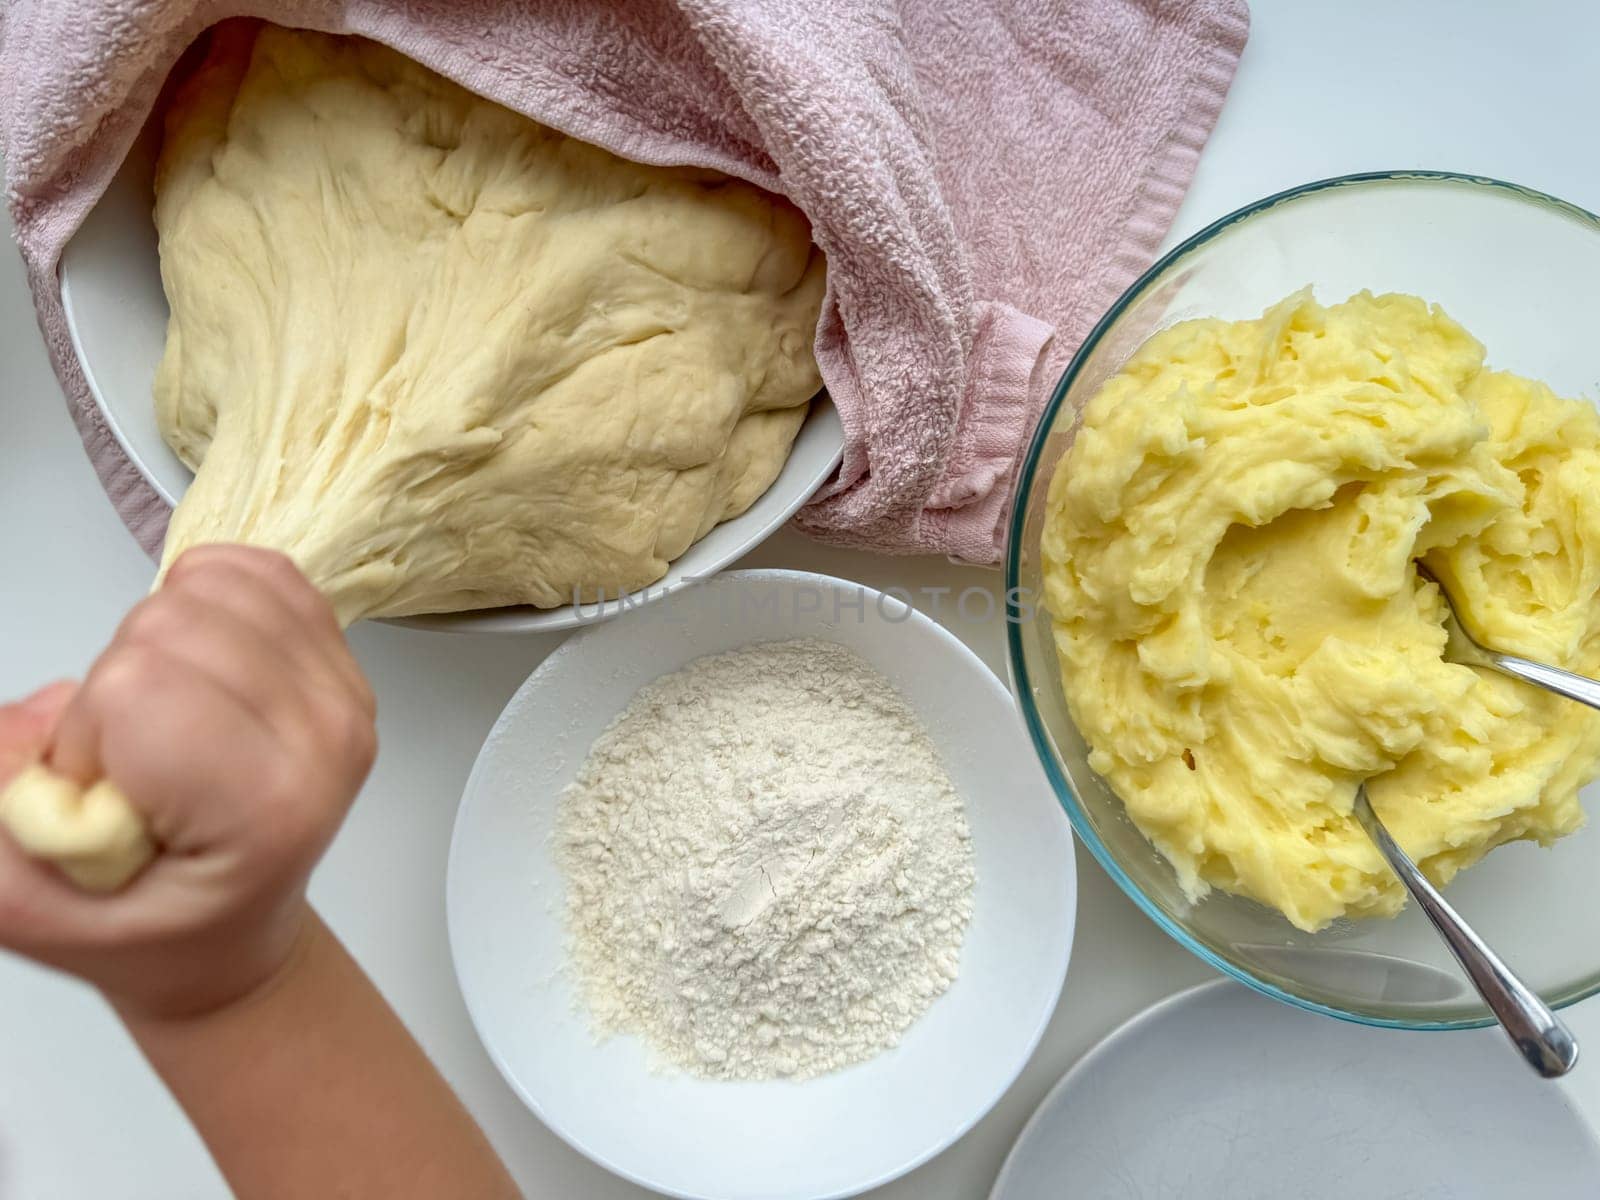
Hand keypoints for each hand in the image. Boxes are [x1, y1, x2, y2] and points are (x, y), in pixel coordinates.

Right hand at [0, 546, 375, 1019]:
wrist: (232, 930)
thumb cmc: (153, 924)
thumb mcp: (31, 905)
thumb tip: (42, 711)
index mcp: (265, 806)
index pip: (139, 685)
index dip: (89, 732)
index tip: (107, 795)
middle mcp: (324, 738)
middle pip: (170, 622)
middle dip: (117, 684)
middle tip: (134, 762)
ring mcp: (343, 692)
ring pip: (210, 584)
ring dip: (157, 642)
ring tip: (165, 722)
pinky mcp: (341, 659)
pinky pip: (258, 571)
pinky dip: (204, 599)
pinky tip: (197, 668)